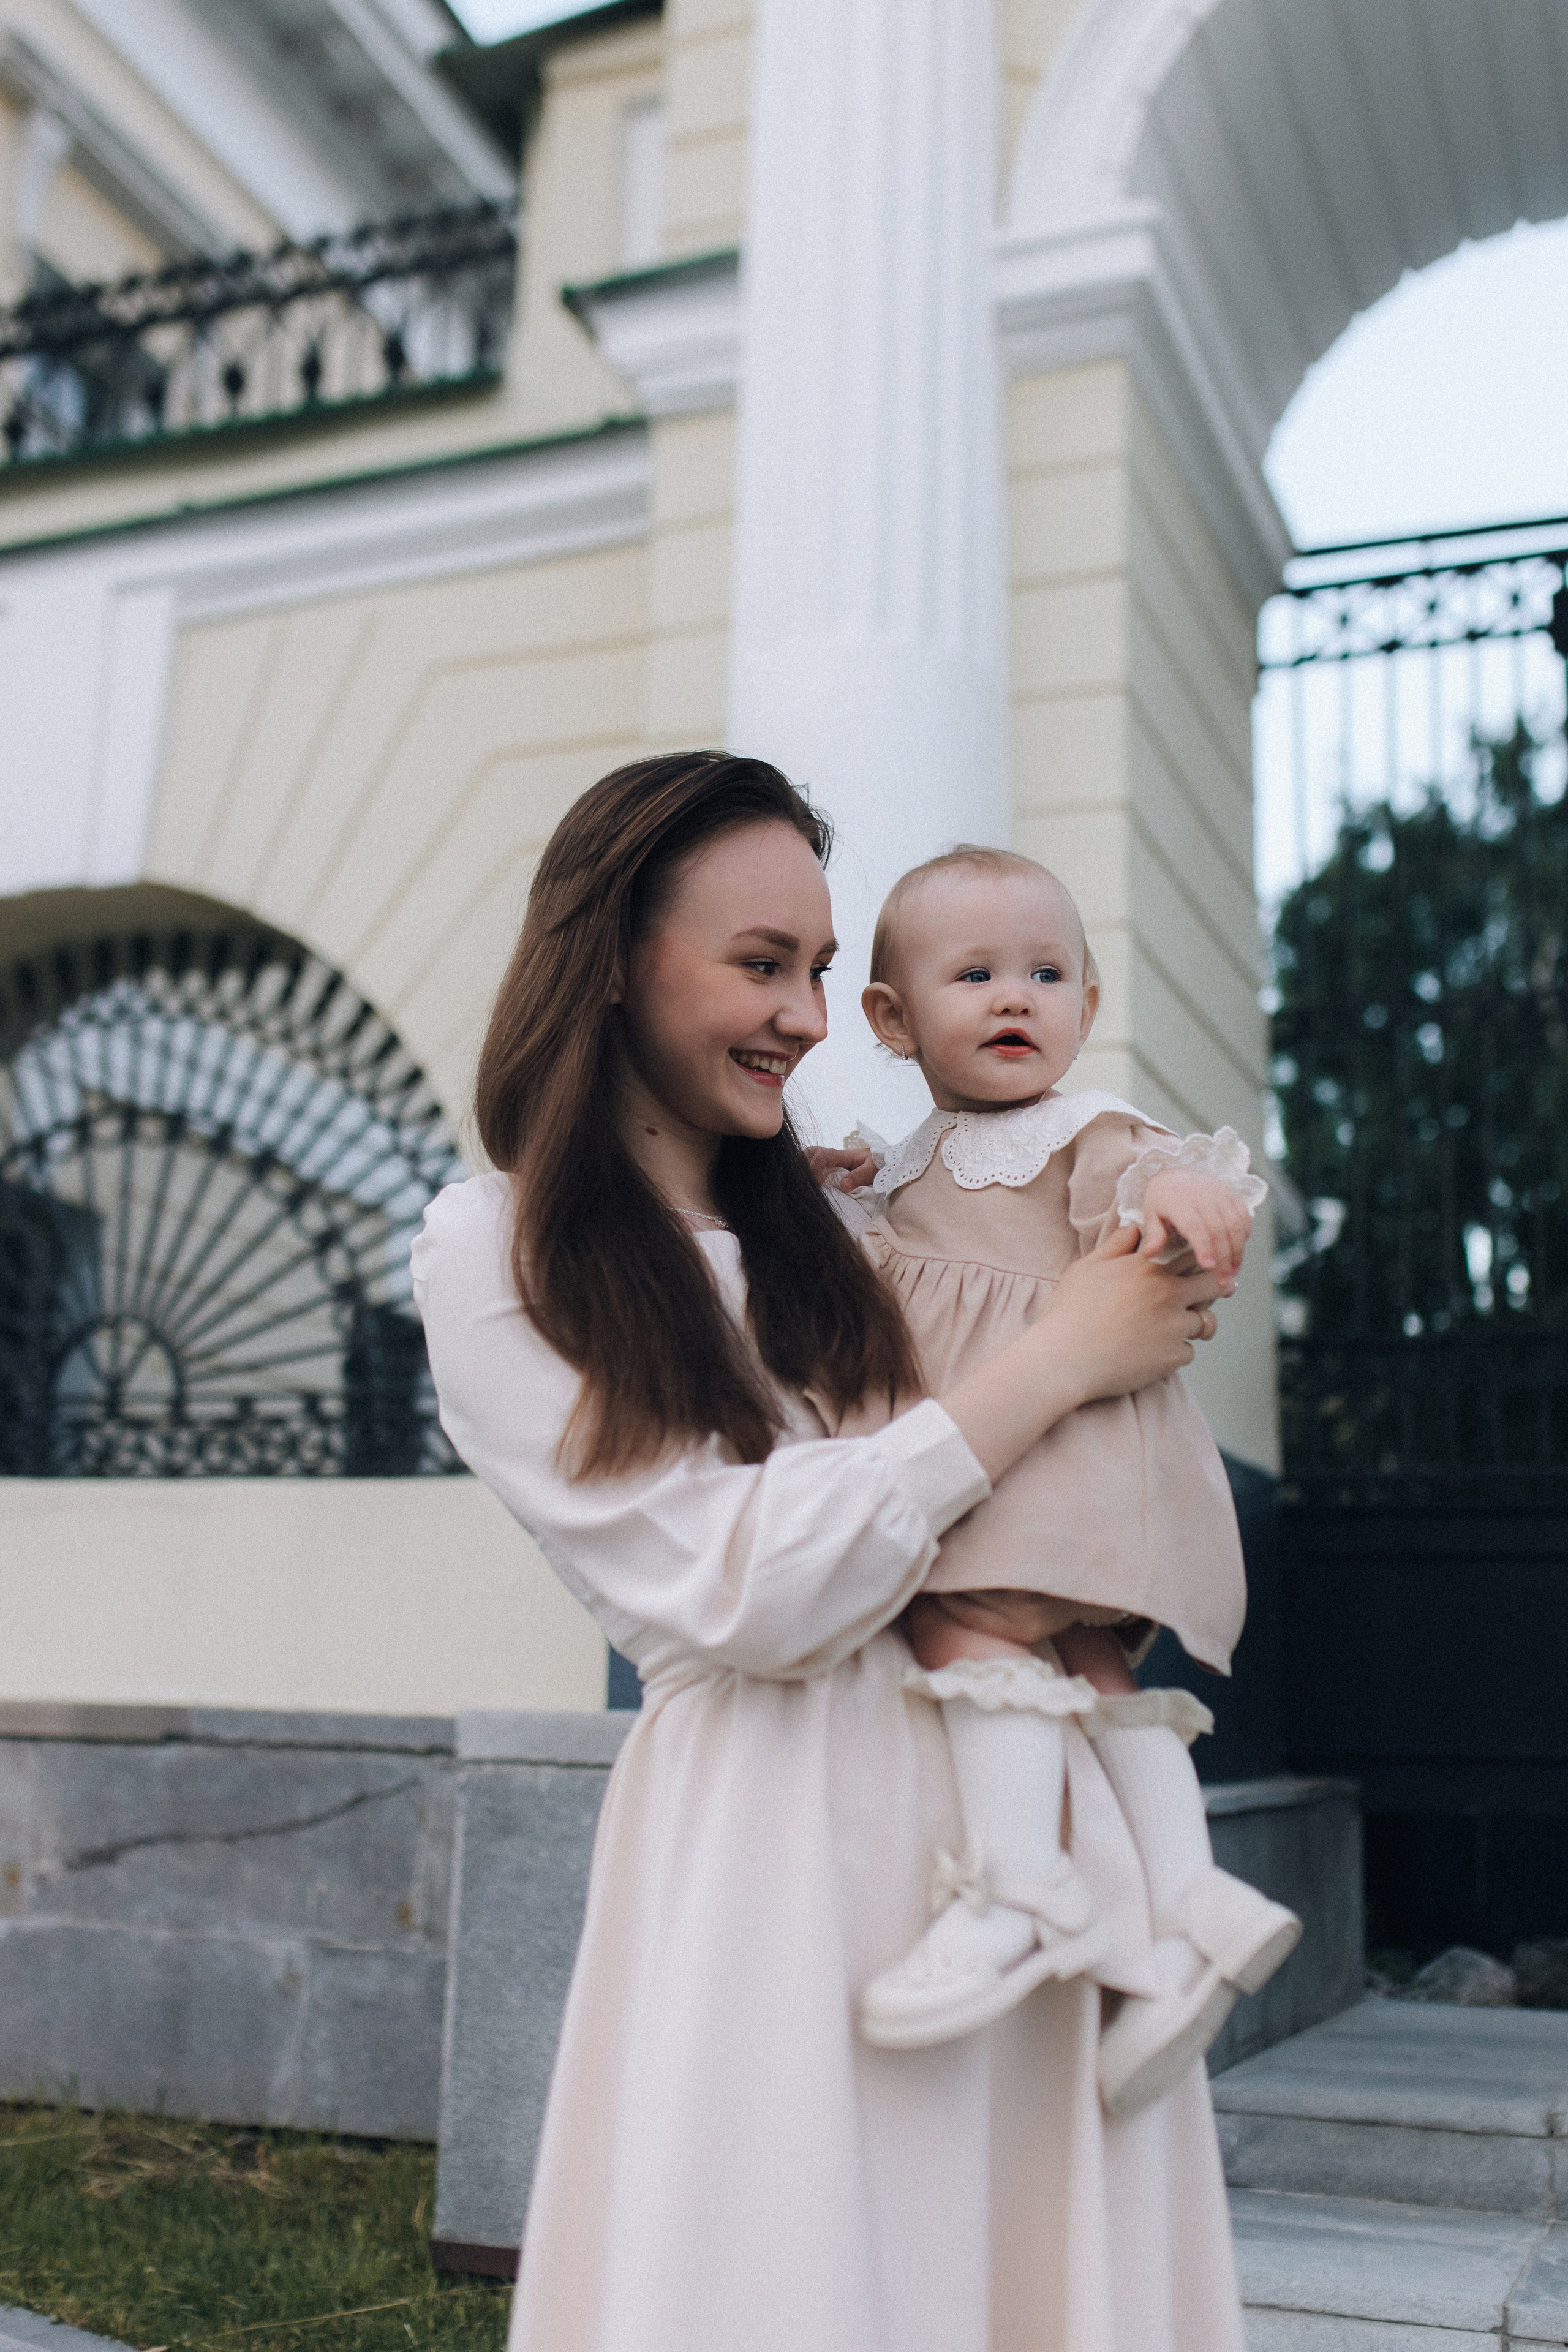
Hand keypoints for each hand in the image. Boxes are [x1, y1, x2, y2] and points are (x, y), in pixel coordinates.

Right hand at [804, 1143, 878, 1193]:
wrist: (882, 1161)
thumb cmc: (878, 1163)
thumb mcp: (873, 1169)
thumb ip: (860, 1176)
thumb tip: (844, 1185)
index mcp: (842, 1155)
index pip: (822, 1156)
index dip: (815, 1168)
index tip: (817, 1184)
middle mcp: (833, 1157)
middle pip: (810, 1152)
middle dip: (803, 1163)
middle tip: (807, 1181)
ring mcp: (831, 1163)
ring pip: (810, 1158)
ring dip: (806, 1168)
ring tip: (808, 1185)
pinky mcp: (831, 1170)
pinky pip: (816, 1168)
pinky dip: (811, 1175)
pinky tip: (814, 1187)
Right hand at [941, 1224, 1223, 1485]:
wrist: (1064, 1358)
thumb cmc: (1068, 1312)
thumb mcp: (1085, 1269)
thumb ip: (1114, 1247)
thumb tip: (1134, 1229)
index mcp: (1146, 1268)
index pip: (1192, 1254)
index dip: (1201, 1259)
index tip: (1199, 1266)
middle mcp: (1166, 1293)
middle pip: (1214, 1284)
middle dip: (1218, 1288)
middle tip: (1216, 1293)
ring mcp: (1173, 1326)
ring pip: (1207, 1322)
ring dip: (1200, 1324)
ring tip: (1190, 1328)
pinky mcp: (1173, 1356)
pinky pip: (1188, 1352)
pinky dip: (1177, 1353)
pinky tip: (1158, 1353)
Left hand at [1139, 1170, 1252, 1280]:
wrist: (1176, 1172)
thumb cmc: (1162, 1199)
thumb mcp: (1151, 1214)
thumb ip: (1153, 1235)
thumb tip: (1149, 1254)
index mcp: (1180, 1203)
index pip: (1196, 1227)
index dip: (1204, 1247)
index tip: (1209, 1267)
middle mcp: (1203, 1197)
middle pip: (1219, 1231)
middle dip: (1223, 1258)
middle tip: (1223, 1280)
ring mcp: (1220, 1195)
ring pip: (1235, 1225)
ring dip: (1237, 1251)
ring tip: (1233, 1272)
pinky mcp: (1232, 1196)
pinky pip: (1244, 1217)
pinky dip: (1245, 1235)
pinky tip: (1239, 1253)